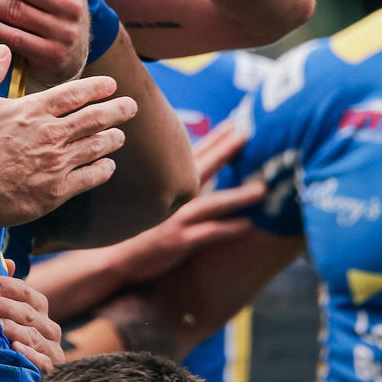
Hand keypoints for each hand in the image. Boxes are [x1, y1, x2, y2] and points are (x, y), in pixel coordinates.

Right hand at [0, 46, 135, 226]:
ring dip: (112, 138)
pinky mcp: (55, 192)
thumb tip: (2, 49)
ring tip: (120, 135)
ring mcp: (55, 164)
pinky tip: (107, 166)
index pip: (74, 93)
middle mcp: (50, 135)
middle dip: (117, 110)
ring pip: (96, 147)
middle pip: (95, 118)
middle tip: (131, 106)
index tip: (111, 85)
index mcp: (31, 110)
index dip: (97, 87)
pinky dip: (103, 170)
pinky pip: (89, 178)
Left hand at [0, 273, 63, 371]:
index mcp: (39, 308)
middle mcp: (49, 326)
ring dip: (13, 329)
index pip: (26, 292)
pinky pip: (42, 361)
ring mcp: (51, 348)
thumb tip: (9, 262)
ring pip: (33, 336)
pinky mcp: (51, 367)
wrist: (26, 368)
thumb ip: (8, 289)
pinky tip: (15, 348)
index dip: (7, 287)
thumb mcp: (10, 311)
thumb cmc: (12, 333)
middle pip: (28, 313)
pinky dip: (29, 354)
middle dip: (6, 307)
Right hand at [108, 125, 264, 283]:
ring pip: (212, 202)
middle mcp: (173, 195)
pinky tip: (248, 225)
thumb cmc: (140, 228)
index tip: (235, 123)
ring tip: (262, 189)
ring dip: (237, 195)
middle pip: (204, 167)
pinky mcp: (179, 240)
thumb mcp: (153, 199)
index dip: (216, 138)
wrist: (120, 257)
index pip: (195, 154)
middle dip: (226, 150)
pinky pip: (208, 233)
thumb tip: (196, 168)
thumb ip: (173, 182)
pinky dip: (228, 228)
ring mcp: (176, 217)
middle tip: (248, 134)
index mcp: (169, 182)